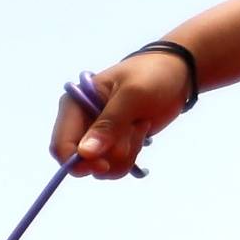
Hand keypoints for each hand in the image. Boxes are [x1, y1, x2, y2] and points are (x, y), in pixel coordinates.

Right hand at [52, 51, 188, 179]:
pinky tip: (140, 132)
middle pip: (80, 160)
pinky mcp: (112, 145)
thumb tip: (86, 153)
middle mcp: (80, 124)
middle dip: (109, 155)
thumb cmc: (152, 75)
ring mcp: (96, 136)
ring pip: (99, 166)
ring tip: (139, 127)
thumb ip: (109, 124)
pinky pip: (114, 166)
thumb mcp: (132, 95)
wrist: (178, 73)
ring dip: (124, 154)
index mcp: (74, 106)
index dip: (76, 161)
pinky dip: (130, 156)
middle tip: (133, 134)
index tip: (103, 165)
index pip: (61, 144)